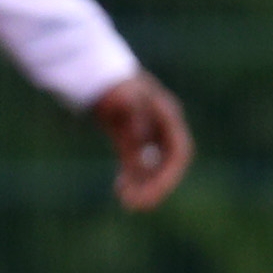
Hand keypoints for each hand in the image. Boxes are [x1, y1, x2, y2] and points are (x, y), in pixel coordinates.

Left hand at [92, 71, 192, 210]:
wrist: (92, 67)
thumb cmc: (111, 82)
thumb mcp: (122, 101)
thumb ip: (132, 126)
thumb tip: (140, 154)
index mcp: (167, 115)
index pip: (179, 154)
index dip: (167, 177)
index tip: (150, 195)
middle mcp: (162, 125)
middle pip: (168, 164)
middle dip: (155, 186)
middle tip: (134, 206)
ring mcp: (148, 130)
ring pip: (153, 165)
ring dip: (143, 185)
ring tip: (126, 202)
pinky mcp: (131, 135)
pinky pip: (138, 161)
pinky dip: (132, 176)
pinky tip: (119, 188)